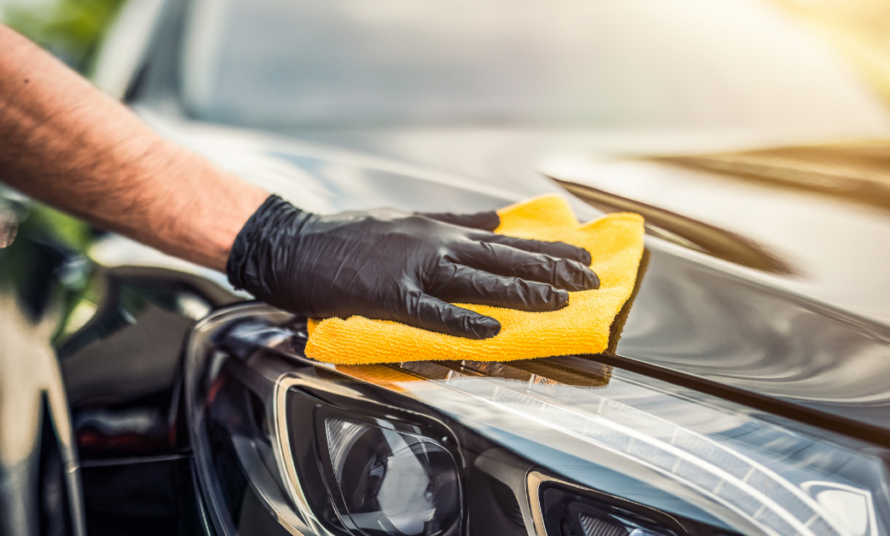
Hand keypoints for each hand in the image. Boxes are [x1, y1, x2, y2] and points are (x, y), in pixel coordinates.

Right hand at [226, 196, 598, 338]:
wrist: (299, 245)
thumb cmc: (353, 234)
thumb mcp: (410, 217)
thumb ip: (457, 220)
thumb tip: (497, 218)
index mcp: (442, 231)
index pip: (507, 241)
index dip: (549, 250)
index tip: (584, 256)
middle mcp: (437, 245)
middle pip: (504, 259)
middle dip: (552, 270)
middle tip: (590, 281)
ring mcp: (415, 270)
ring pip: (478, 282)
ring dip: (522, 291)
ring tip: (559, 301)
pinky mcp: (390, 297)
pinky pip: (432, 312)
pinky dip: (462, 321)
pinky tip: (490, 329)